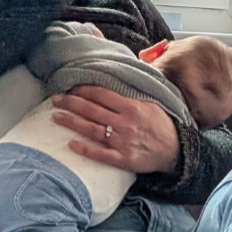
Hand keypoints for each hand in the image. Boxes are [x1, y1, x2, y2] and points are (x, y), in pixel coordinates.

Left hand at [51, 85, 180, 173]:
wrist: (176, 150)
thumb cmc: (162, 124)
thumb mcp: (152, 101)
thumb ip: (134, 90)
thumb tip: (121, 72)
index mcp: (132, 106)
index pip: (101, 94)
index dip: (83, 90)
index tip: (70, 87)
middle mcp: (125, 122)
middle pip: (92, 110)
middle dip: (71, 103)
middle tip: (55, 100)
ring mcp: (123, 142)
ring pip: (92, 130)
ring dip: (72, 122)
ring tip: (56, 117)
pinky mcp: (123, 159)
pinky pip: (100, 154)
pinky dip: (85, 149)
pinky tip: (70, 144)